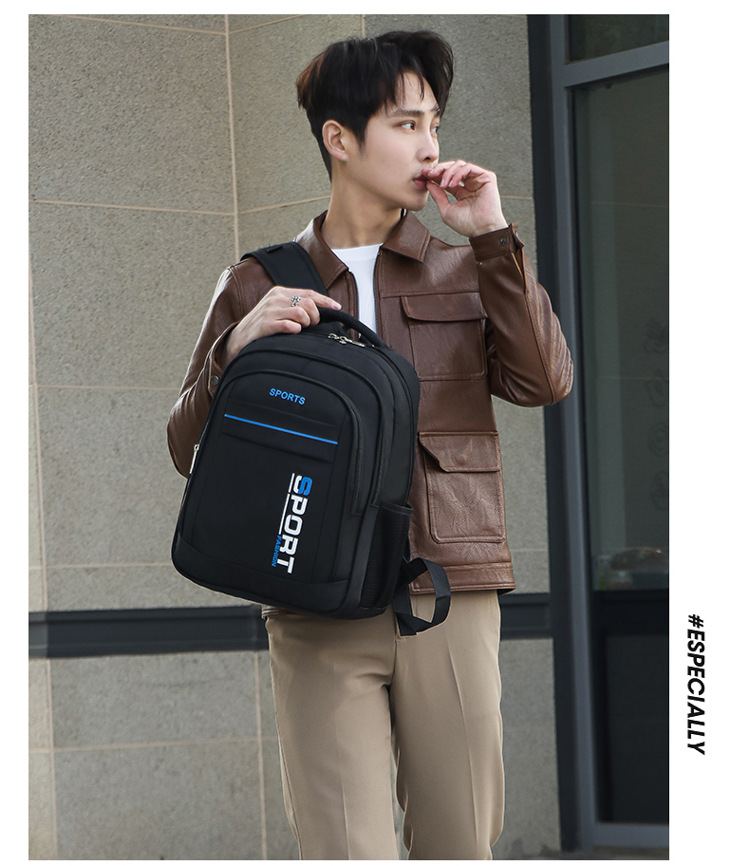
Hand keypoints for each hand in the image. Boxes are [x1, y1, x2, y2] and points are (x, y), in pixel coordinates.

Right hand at [223, 286, 340, 364]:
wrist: (240, 337)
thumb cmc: (264, 325)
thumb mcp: (278, 310)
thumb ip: (295, 306)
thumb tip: (320, 311)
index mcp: (280, 292)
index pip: (308, 293)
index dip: (325, 301)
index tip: (337, 308)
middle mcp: (275, 298)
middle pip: (308, 303)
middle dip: (315, 316)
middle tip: (312, 325)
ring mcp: (270, 311)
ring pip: (301, 313)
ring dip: (306, 323)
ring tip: (301, 329)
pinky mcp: (265, 324)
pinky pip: (288, 325)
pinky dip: (295, 329)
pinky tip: (294, 332)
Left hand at [422, 160, 507, 237]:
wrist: (482, 230)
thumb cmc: (466, 225)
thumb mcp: (446, 211)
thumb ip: (438, 196)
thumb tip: (428, 183)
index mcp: (461, 192)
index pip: (446, 178)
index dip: (435, 175)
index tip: (424, 174)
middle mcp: (470, 184)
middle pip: (453, 168)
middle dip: (439, 169)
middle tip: (429, 174)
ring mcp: (478, 180)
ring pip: (460, 165)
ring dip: (448, 172)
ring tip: (443, 185)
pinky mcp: (487, 177)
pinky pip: (469, 167)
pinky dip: (458, 173)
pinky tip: (452, 184)